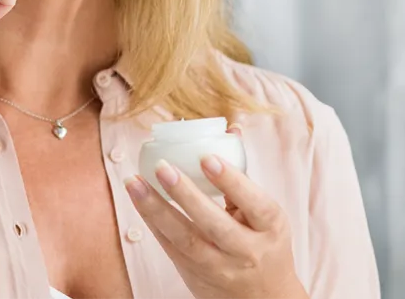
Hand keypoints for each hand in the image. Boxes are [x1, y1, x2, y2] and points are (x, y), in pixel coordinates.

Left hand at [124, 144, 308, 298]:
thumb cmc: (263, 243)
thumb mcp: (264, 214)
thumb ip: (242, 175)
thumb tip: (230, 129)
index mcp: (270, 228)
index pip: (255, 204)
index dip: (232, 181)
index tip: (206, 157)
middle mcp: (247, 251)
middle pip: (214, 224)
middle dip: (185, 195)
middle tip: (162, 167)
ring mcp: (220, 267)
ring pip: (185, 239)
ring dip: (156, 209)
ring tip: (134, 182)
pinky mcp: (195, 275)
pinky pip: (170, 248)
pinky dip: (153, 223)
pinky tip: (138, 200)